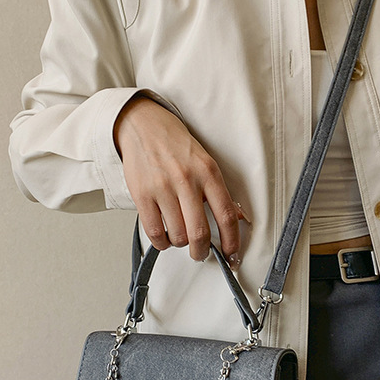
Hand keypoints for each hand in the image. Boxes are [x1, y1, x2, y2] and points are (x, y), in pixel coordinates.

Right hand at [114, 95, 246, 268]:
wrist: (143, 125)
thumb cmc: (175, 144)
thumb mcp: (205, 162)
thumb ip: (219, 191)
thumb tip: (237, 217)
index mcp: (208, 172)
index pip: (226, 215)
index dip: (231, 241)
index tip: (231, 253)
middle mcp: (187, 180)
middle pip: (200, 233)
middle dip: (202, 251)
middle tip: (201, 253)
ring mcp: (163, 188)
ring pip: (178, 235)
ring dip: (181, 244)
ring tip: (181, 238)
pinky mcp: (142, 195)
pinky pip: (155, 232)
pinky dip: (162, 243)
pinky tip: (165, 238)